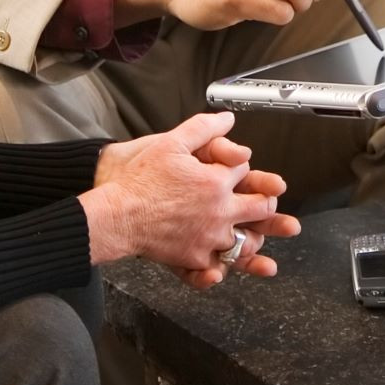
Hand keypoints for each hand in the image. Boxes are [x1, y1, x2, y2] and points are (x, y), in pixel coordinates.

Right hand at [79, 110, 301, 284]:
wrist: (118, 215)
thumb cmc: (140, 181)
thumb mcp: (172, 143)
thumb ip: (203, 128)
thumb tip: (227, 119)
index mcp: (217, 182)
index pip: (245, 171)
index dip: (240, 168)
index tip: (235, 170)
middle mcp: (220, 211)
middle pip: (261, 208)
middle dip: (266, 203)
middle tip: (265, 204)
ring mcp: (210, 237)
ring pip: (247, 241)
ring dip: (251, 237)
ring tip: (249, 234)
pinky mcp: (196, 258)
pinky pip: (220, 264)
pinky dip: (225, 262)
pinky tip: (224, 259)